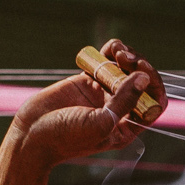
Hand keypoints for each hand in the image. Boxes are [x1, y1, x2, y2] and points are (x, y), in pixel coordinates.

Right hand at [12, 39, 166, 168]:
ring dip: (127, 56)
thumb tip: (144, 78)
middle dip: (140, 67)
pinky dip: (111, 52)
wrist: (31, 133)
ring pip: (125, 70)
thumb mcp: (100, 122)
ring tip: (118, 50)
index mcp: (126, 127)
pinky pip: (105, 63)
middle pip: (141, 84)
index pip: (153, 104)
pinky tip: (111, 47)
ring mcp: (103, 94)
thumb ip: (124, 101)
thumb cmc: (65, 136)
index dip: (154, 86)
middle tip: (127, 58)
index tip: (143, 71)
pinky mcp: (87, 81)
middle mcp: (118, 111)